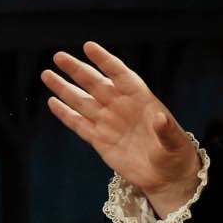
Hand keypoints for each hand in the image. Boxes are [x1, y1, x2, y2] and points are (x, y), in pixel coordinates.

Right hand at [42, 41, 201, 217]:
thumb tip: (161, 118)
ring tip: (47, 74)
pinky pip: (79, 124)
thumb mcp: (175, 142)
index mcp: (142, 100)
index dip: (105, 60)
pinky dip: (66, 114)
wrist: (166, 176)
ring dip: (64, 88)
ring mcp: (109, 122)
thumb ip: (166, 130)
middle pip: (95, 84)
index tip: (89, 46)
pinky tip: (53, 102)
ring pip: (82, 101)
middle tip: (58, 56)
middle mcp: (121, 107)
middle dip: (77, 69)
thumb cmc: (175, 154)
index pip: (121, 75)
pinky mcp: (99, 140)